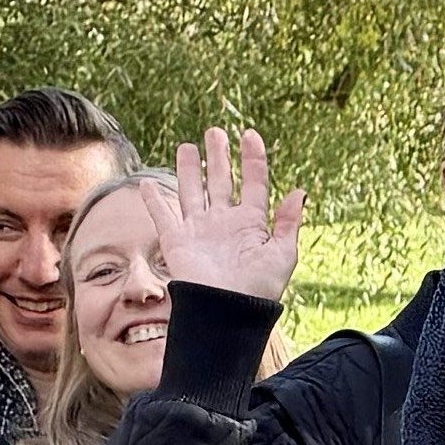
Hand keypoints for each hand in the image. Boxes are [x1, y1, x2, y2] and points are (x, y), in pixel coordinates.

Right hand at [158, 125, 305, 302]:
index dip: (252, 158)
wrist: (226, 313)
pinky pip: (162, 215)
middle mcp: (223, 222)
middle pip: (219, 180)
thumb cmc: (258, 290)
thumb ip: (288, 222)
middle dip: (218, 156)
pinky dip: (152, 199)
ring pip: (191, 191)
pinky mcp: (176, 241)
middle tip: (215, 132)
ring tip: (186, 146)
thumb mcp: (282, 254)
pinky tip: (145, 182)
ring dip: (188, 169)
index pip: (252, 182)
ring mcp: (198, 230)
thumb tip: (298, 191)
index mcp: (250, 222)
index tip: (249, 134)